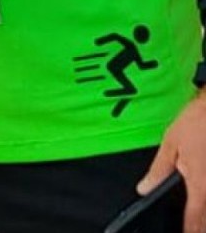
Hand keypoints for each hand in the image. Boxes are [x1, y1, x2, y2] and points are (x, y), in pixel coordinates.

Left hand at [137, 91, 205, 232]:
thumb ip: (159, 170)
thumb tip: (145, 188)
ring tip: (197, 219)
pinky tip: (202, 197)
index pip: (194, 218)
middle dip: (199, 225)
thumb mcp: (171, 144)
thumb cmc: (197, 122)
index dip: (188, 230)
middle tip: (189, 228)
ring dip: (205, 214)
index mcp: (199, 184)